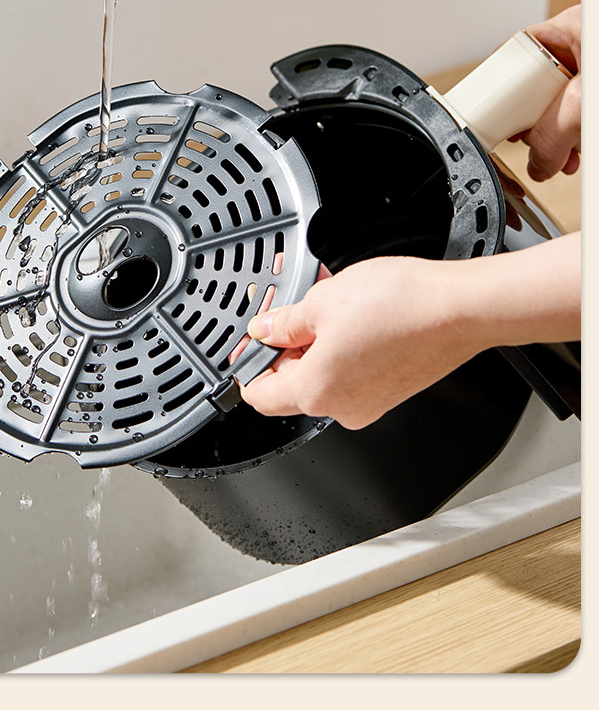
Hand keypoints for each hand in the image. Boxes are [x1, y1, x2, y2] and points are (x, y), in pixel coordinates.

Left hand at [239, 256, 481, 429]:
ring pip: (326, 376)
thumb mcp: (322, 301)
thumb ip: (285, 322)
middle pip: (293, 386)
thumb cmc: (399, 306)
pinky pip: (354, 373)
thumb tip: (266, 330)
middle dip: (286, 347)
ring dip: (317, 342)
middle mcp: (342, 408)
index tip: (249, 342)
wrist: (459, 309)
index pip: (259, 396)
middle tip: (287, 312)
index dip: (249, 365)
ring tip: (324, 303)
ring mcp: (371, 402)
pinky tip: (352, 314)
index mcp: (314, 392)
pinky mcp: (393, 390)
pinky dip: (345, 348)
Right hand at [510, 5, 580, 181]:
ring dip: (559, 138)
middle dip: (537, 122)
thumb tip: (538, 161)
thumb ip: (553, 132)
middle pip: (539, 86)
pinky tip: (578, 156)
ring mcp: (590, 75)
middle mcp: (581, 48)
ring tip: (564, 159)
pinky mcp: (595, 98)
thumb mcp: (584, 103)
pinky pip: (580, 119)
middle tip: (537, 144)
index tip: (498, 117)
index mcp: (572, 28)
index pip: (519, 51)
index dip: (505, 85)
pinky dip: (577, 140)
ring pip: (562, 107)